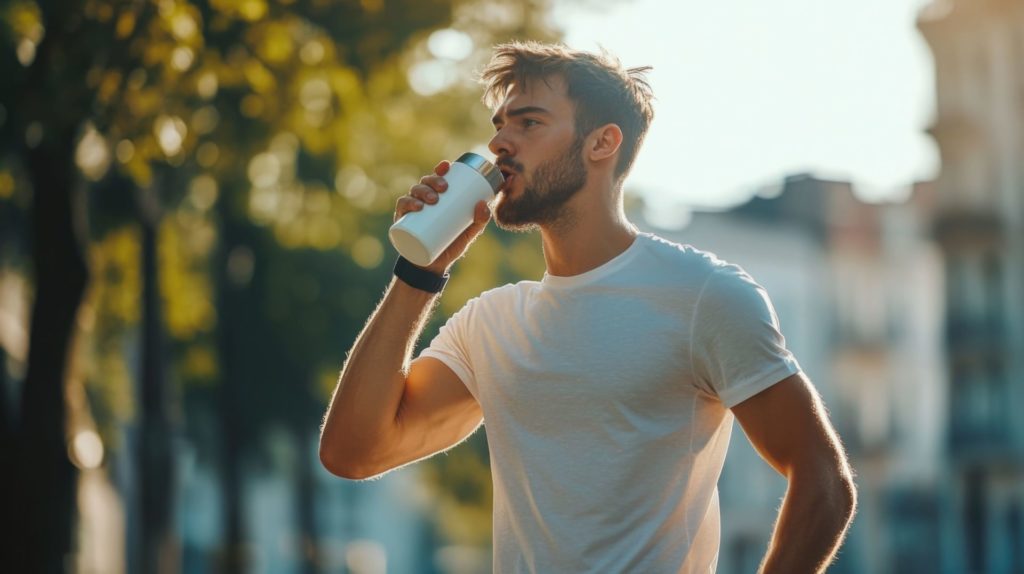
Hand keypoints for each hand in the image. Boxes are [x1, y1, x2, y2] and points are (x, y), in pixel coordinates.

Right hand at [394, 160, 491, 274]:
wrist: (432, 267)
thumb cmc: (450, 245)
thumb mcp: (467, 233)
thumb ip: (479, 221)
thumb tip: (484, 204)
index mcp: (437, 199)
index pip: (436, 179)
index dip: (440, 169)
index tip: (447, 166)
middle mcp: (422, 202)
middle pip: (424, 183)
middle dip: (433, 180)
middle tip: (443, 188)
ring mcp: (411, 211)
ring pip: (413, 192)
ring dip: (422, 191)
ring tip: (432, 199)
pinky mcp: (403, 223)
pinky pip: (401, 208)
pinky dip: (406, 204)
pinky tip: (415, 206)